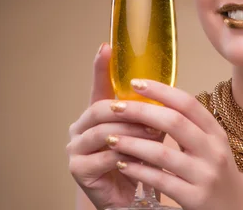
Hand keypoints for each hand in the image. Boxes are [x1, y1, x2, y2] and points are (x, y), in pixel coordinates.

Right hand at [66, 44, 163, 208]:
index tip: (106, 47)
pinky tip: (142, 157)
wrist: (126, 198)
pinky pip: (106, 156)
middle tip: (153, 115)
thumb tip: (166, 98)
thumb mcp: (144, 133)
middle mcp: (80, 128)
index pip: (97, 86)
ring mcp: (76, 148)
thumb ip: (147, 114)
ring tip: (155, 136)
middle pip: (101, 108)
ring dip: (133, 133)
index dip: (100, 67)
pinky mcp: (79, 169)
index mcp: (94, 114)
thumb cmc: (136, 162)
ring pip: (105, 132)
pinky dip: (127, 155)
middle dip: (129, 111)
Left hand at [98, 79, 242, 209]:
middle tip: (115, 106)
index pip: (188, 103)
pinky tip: (122, 164)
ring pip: (163, 153)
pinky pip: (160, 180)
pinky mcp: (195, 198)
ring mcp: (205, 176)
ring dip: (132, 143)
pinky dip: (138, 170)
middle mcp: (214, 151)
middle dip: (141, 111)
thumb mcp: (211, 148)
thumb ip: (190, 127)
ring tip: (111, 137)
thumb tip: (156, 101)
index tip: (136, 82)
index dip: (161, 90)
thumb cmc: (216, 177)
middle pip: (174, 122)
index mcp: (216, 133)